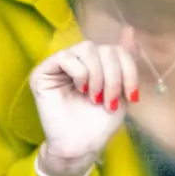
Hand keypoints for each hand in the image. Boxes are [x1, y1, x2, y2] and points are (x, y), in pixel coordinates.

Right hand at [29, 26, 138, 175]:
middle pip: (104, 48)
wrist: (82, 146)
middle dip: (113, 76)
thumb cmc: (100, 122)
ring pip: (86, 48)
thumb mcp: (121, 90)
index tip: (132, 96)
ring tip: (95, 97)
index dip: (128, 69)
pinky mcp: (43, 72)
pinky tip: (80, 90)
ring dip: (97, 75)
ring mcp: (60, 64)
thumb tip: (129, 29)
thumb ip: (125, 60)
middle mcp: (78, 59)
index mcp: (96, 62)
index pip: (117, 49)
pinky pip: (66, 57)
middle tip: (109, 100)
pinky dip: (79, 73)